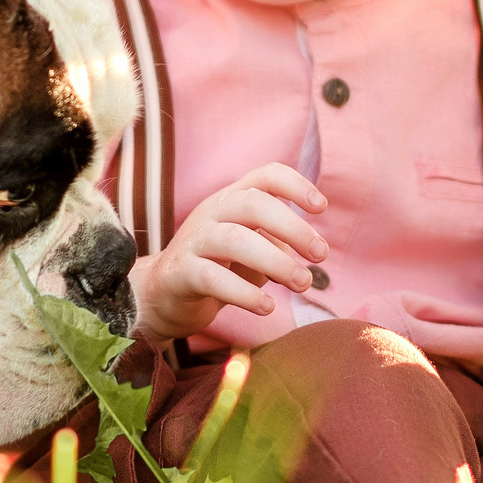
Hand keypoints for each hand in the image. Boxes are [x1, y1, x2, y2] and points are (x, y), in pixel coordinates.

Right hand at [128, 163, 327, 343]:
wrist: (161, 296)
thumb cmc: (217, 269)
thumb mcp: (252, 252)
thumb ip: (278, 244)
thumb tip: (308, 249)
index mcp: (232, 201)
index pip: (265, 176)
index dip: (295, 185)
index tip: (321, 207)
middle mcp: (211, 213)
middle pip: (252, 204)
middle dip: (293, 227)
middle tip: (320, 255)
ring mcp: (192, 241)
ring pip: (234, 240)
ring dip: (275, 261)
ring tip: (302, 283)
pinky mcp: (180, 273)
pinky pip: (213, 278)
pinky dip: (244, 293)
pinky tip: (266, 307)